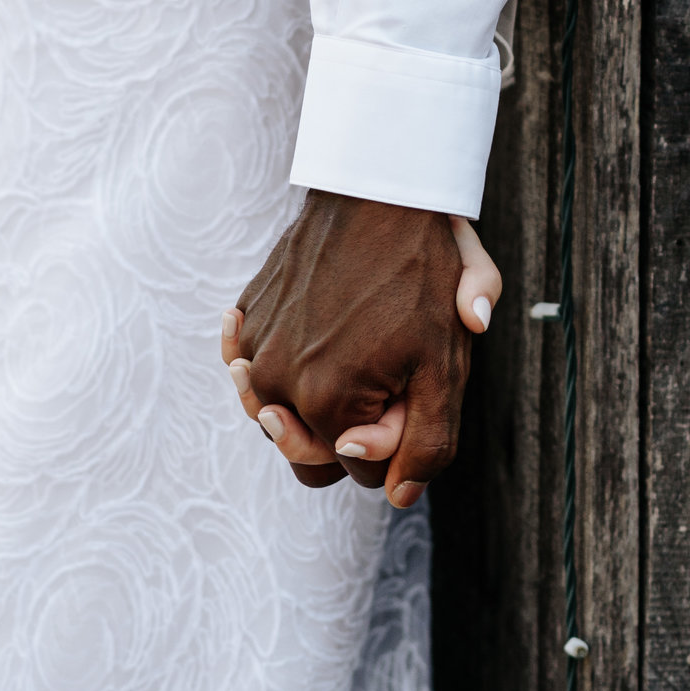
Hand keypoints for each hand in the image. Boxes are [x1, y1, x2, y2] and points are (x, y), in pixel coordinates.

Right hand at [223, 192, 500, 506]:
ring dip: (315, 400)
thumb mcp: (446, 364)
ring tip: (351, 350)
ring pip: (283, 415)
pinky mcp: (243, 318)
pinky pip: (258, 370)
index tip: (410, 383)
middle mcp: (272, 386)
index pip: (362, 470)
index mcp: (324, 405)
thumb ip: (428, 445)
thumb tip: (399, 497)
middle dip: (350, 430)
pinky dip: (281, 365)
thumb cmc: (420, 275)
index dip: (395, 434)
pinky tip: (309, 337)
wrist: (376, 192)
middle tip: (383, 373)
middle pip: (311, 452)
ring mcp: (251, 349)